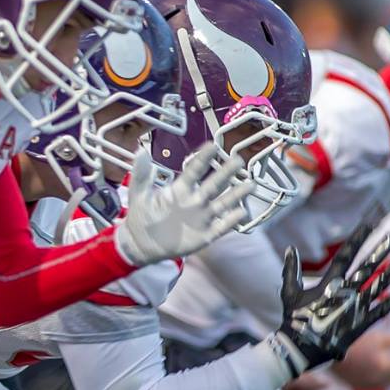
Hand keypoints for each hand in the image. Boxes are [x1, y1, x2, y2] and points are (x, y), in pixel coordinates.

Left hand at [112, 142, 252, 265]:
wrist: (142, 244)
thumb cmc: (142, 216)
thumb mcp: (139, 194)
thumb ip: (141, 174)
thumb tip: (140, 151)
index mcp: (180, 189)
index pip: (194, 170)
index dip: (203, 158)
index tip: (212, 146)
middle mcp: (195, 201)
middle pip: (213, 184)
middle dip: (226, 173)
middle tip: (238, 160)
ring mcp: (201, 218)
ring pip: (223, 204)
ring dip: (236, 194)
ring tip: (250, 184)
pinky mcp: (204, 235)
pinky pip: (221, 227)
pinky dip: (231, 221)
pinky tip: (241, 212)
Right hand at [266, 209, 389, 377]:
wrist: (298, 347)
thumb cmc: (294, 319)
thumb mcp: (290, 292)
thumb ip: (291, 270)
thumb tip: (290, 249)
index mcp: (328, 282)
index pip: (346, 254)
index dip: (359, 238)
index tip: (370, 225)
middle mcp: (344, 292)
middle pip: (367, 267)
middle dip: (380, 252)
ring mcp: (353, 308)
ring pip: (377, 287)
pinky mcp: (359, 324)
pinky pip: (380, 311)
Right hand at [333, 331, 389, 389]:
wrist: (324, 348)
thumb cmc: (352, 339)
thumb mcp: (378, 336)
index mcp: (383, 368)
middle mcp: (376, 381)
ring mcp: (364, 385)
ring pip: (384, 385)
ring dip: (389, 377)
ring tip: (386, 365)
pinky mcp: (353, 386)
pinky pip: (371, 386)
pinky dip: (377, 380)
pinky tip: (372, 371)